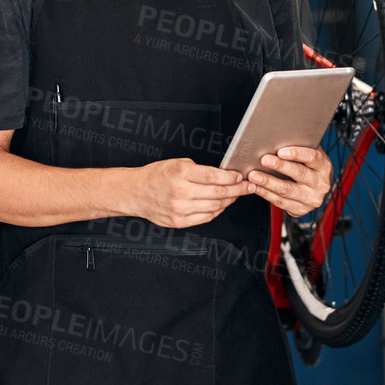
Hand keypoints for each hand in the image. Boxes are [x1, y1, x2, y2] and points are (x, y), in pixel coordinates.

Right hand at [131, 158, 250, 228]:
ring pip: (215, 207)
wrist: (136, 192)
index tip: (240, 176)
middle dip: (237, 190)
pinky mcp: (179, 222)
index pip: (214, 176)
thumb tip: (224, 175)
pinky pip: (206, 218)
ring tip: (236, 195)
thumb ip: (200, 170)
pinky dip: (217, 211)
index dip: (232, 177)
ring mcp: (180, 209)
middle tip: (248, 187)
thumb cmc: (156, 175)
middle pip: (218, 193)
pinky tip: (221, 204)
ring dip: (229, 201)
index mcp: (181, 173)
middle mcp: (181, 192)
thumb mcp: (177, 163)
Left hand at [247, 146, 332, 218]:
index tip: (281, 151)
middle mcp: (321, 184)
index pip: (312, 157)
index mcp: (324, 167)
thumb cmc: (308, 166)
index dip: (296, 154)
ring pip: (286, 190)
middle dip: (280, 166)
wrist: (315, 190)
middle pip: (298, 174)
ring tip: (253, 175)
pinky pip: (280, 202)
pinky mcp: (300, 210)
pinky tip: (255, 187)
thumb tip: (278, 136)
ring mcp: (311, 199)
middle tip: (264, 160)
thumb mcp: (309, 154)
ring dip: (268, 182)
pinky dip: (265, 193)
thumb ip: (299, 145)